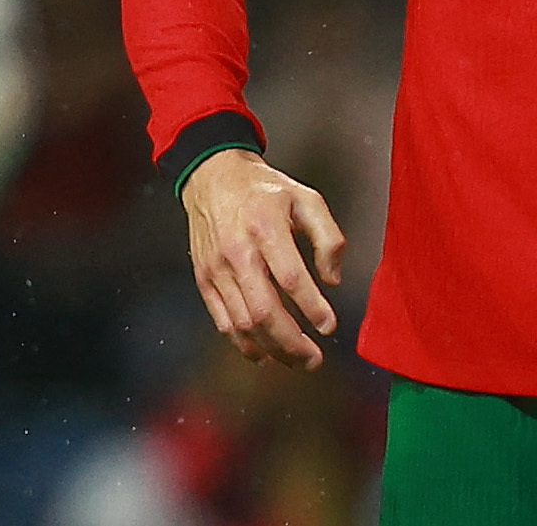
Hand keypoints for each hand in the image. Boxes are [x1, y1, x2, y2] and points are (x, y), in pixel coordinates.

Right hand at [180, 148, 347, 368]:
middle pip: (264, 310)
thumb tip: (332, 279)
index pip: (291, 277)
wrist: (213, 177)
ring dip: (272, 348)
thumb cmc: (264, 190)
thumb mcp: (306, 198)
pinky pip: (223, 321)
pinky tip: (264, 353)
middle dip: (292, 342)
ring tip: (296, 360)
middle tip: (314, 359)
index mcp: (266, 227)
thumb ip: (328, 236)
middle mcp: (238, 251)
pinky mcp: (204, 280)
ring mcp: (217, 269)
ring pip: (244, 323)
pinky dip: (244, 344)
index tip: (329, 325)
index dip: (312, 307)